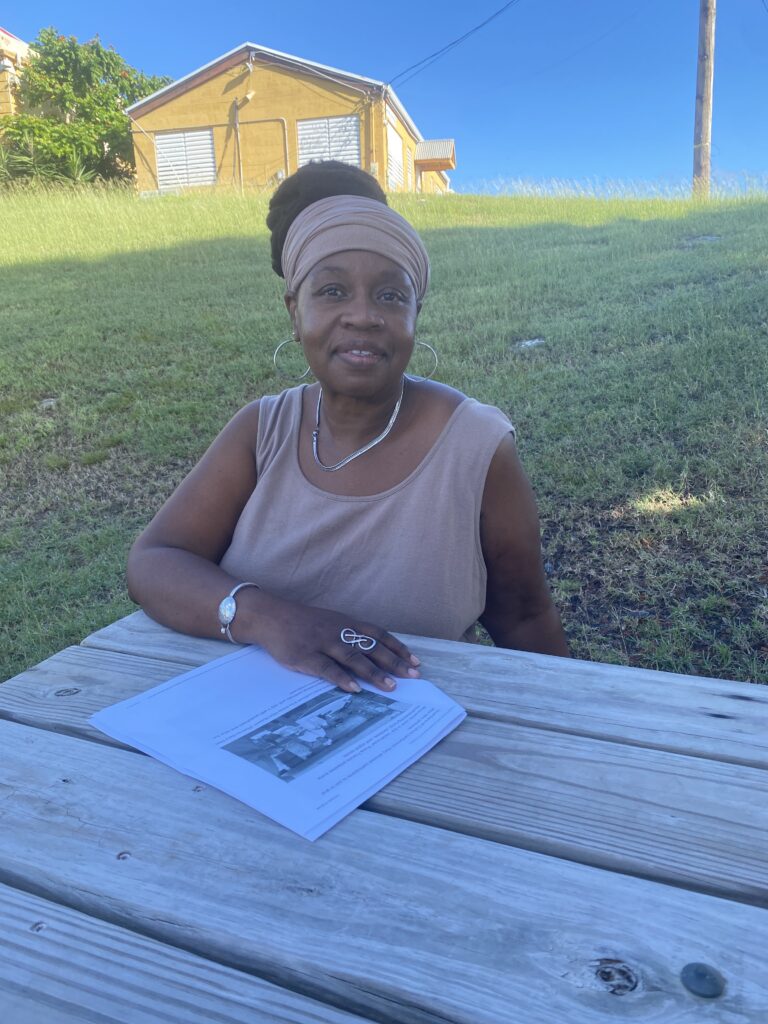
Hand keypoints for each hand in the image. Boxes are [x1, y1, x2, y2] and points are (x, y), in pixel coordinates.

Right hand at [251, 597, 420, 692]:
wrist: (270, 616)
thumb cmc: (302, 622)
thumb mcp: (329, 622)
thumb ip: (348, 635)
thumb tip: (371, 653)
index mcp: (346, 623)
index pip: (379, 635)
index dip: (398, 648)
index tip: (415, 660)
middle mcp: (339, 632)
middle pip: (371, 647)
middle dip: (394, 662)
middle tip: (413, 675)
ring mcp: (322, 643)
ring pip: (353, 658)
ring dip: (373, 673)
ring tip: (390, 686)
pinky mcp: (305, 656)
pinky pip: (326, 668)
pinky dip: (341, 679)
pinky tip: (354, 689)